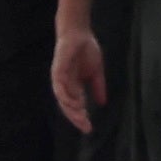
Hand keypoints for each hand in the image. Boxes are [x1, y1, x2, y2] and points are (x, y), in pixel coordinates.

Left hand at [49, 14, 108, 130]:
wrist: (79, 32)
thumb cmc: (85, 50)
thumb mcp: (95, 72)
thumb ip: (97, 87)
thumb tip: (102, 104)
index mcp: (73, 87)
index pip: (75, 107)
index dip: (81, 118)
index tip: (89, 128)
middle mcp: (65, 85)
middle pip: (68, 107)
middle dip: (77, 118)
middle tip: (86, 127)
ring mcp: (60, 79)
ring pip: (63, 99)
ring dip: (71, 109)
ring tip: (81, 116)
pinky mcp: (57, 70)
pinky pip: (59, 87)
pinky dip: (66, 96)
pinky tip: (75, 102)